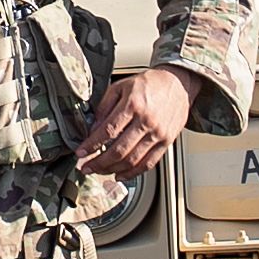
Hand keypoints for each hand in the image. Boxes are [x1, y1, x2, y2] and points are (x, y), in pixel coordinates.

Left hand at [80, 63, 196, 176]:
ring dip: (112, 170)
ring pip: (132, 160)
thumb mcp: (121, 86)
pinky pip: (149, 163)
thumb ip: (105, 106)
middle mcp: (146, 121)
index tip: (81, 152)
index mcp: (133, 104)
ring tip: (99, 171)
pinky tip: (120, 175)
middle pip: (119, 150)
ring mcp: (158, 134)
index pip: (108, 130)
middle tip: (86, 167)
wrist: (178, 84)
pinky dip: (133, 173)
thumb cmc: (150, 84)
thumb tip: (94, 128)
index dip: (92, 144)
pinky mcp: (166, 142)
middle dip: (99, 162)